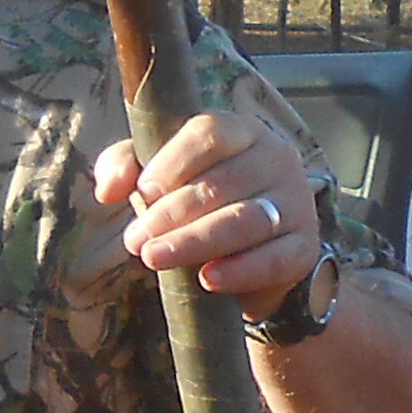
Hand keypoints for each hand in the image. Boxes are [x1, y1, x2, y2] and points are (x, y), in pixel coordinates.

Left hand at [92, 110, 324, 309]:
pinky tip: (207, 280)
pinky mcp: (304, 247)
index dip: (174, 160)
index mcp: (241, 132)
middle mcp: (275, 159)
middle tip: (135, 240)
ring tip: (154, 258)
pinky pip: (274, 258)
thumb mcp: (158, 176)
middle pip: (222, 182)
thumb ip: (125, 167)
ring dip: (195, 241)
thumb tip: (107, 189)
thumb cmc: (196, 203)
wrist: (251, 257)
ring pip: (245, 220)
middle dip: (172, 213)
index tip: (143, 189)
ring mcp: (296, 202)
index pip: (211, 132)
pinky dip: (239, 270)